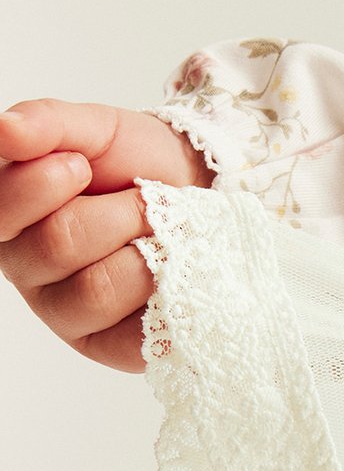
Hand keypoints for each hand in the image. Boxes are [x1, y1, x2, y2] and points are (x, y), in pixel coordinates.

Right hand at [0, 100, 214, 374]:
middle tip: (141, 199)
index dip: (46, 183)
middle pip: (58, 246)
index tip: (81, 165)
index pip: (2, 211)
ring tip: (161, 234)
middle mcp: (29, 271)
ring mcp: (69, 315)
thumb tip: (5, 131)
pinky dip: (163, 296)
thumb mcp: (94, 130)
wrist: (196, 191)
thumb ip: (48, 125)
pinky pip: (133, 335)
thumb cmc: (134, 164)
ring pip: (98, 289)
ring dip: (146, 250)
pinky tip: (172, 273)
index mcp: (9, 219)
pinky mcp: (115, 346)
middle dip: (117, 212)